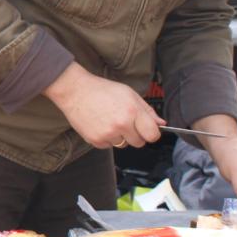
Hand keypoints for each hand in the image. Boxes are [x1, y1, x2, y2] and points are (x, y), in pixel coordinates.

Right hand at [44, 63, 162, 149]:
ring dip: (119, 136)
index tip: (146, 129)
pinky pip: (108, 146)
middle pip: (139, 143)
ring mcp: (108, 134)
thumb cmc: (102, 90)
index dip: (151, 133)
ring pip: (123, 145)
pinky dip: (105, 138)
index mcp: (132, 111)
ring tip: (108, 121)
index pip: (153, 135)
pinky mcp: (95, 140)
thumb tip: (161, 124)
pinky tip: (99, 124)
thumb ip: (147, 110)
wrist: (75, 91)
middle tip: (123, 122)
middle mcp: (121, 124)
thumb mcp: (129, 93)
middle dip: (135, 135)